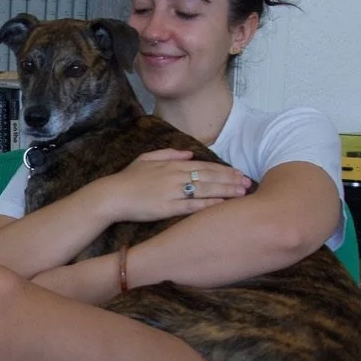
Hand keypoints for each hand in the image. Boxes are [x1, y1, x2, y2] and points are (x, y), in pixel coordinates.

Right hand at [102, 149, 251, 221]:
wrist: (112, 195)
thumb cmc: (127, 179)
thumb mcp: (147, 159)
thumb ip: (169, 154)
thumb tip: (189, 153)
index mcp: (172, 165)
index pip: (204, 165)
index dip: (223, 169)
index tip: (238, 172)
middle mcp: (175, 176)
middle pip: (209, 176)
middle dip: (230, 179)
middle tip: (248, 182)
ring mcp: (172, 192)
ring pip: (205, 189)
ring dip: (225, 190)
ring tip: (242, 193)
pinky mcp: (167, 207)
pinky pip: (192, 205)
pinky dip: (209, 204)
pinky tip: (222, 205)